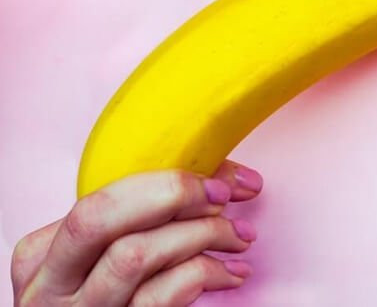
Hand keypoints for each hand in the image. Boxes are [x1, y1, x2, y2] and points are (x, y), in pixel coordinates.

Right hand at [11, 161, 262, 305]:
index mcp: (42, 253)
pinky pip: (161, 297)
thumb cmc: (115, 296)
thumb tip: (217, 177)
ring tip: (239, 236)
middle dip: (171, 195)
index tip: (217, 180)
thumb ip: (139, 218)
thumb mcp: (106, 255)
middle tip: (222, 195)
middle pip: (99, 219)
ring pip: (135, 256)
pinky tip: (231, 272)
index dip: (164, 181)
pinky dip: (207, 275)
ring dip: (202, 235)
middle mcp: (51, 287)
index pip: (99, 200)